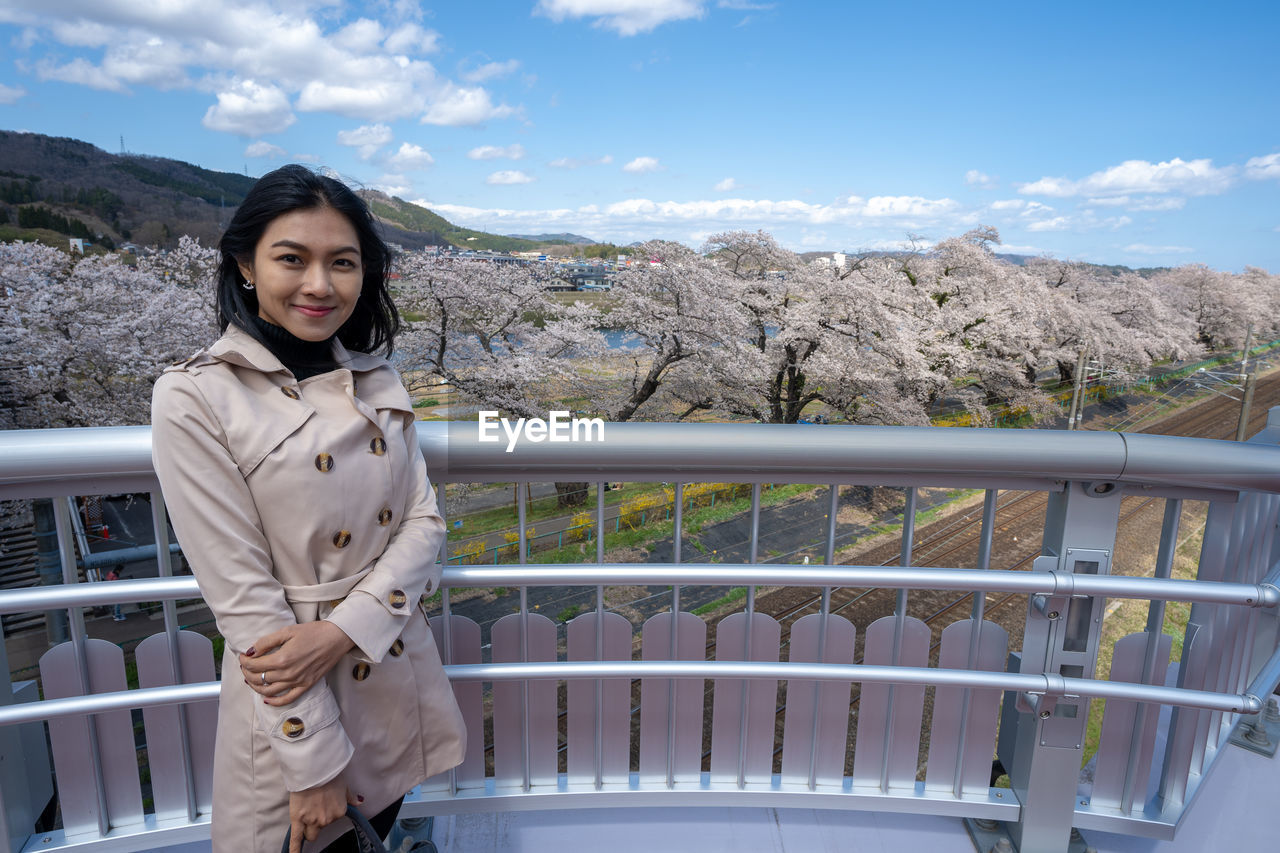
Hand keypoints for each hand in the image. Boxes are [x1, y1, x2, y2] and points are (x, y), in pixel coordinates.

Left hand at [239, 621, 354, 705]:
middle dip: (247, 672)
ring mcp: (297, 681)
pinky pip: (287, 699)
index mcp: (282, 658)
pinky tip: (266, 699)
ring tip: (251, 678)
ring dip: (255, 686)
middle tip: (245, 665)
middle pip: (258, 679)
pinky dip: (274, 702)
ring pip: (268, 691)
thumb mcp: (288, 630)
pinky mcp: (306, 685)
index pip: (254, 665)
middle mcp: (288, 673)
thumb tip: (250, 652)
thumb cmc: (314, 631)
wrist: (337, 637)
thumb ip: (266, 642)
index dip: (244, 661)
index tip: (243, 655)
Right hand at [288, 775, 360, 852]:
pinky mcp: (298, 819)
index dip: (326, 813)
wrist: (314, 769)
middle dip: (317, 823)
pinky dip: (295, 849)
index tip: (323, 804)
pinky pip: (296, 839)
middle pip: (320, 829)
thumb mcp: (345, 785)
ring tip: (304, 815)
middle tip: (313, 809)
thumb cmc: (330, 774)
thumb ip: (351, 797)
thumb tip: (359, 802)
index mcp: (339, 811)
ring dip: (308, 828)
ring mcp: (312, 820)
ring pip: (310, 834)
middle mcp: (327, 819)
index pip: (332, 820)